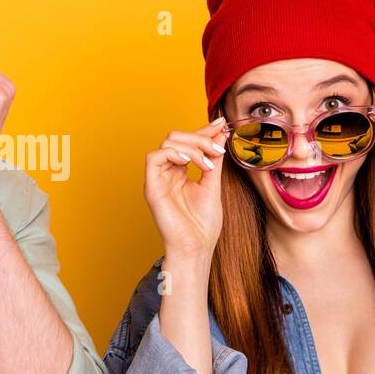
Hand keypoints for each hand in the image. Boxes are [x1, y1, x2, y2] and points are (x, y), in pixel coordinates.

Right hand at [144, 119, 229, 261]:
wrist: (196, 248)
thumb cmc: (203, 225)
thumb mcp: (213, 185)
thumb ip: (214, 160)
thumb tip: (220, 134)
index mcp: (180, 172)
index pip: (188, 143)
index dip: (204, 131)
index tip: (222, 124)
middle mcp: (167, 173)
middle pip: (175, 138)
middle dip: (199, 138)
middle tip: (218, 150)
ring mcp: (158, 179)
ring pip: (167, 144)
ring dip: (191, 147)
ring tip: (207, 164)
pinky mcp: (151, 187)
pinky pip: (154, 158)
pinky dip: (173, 154)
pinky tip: (188, 163)